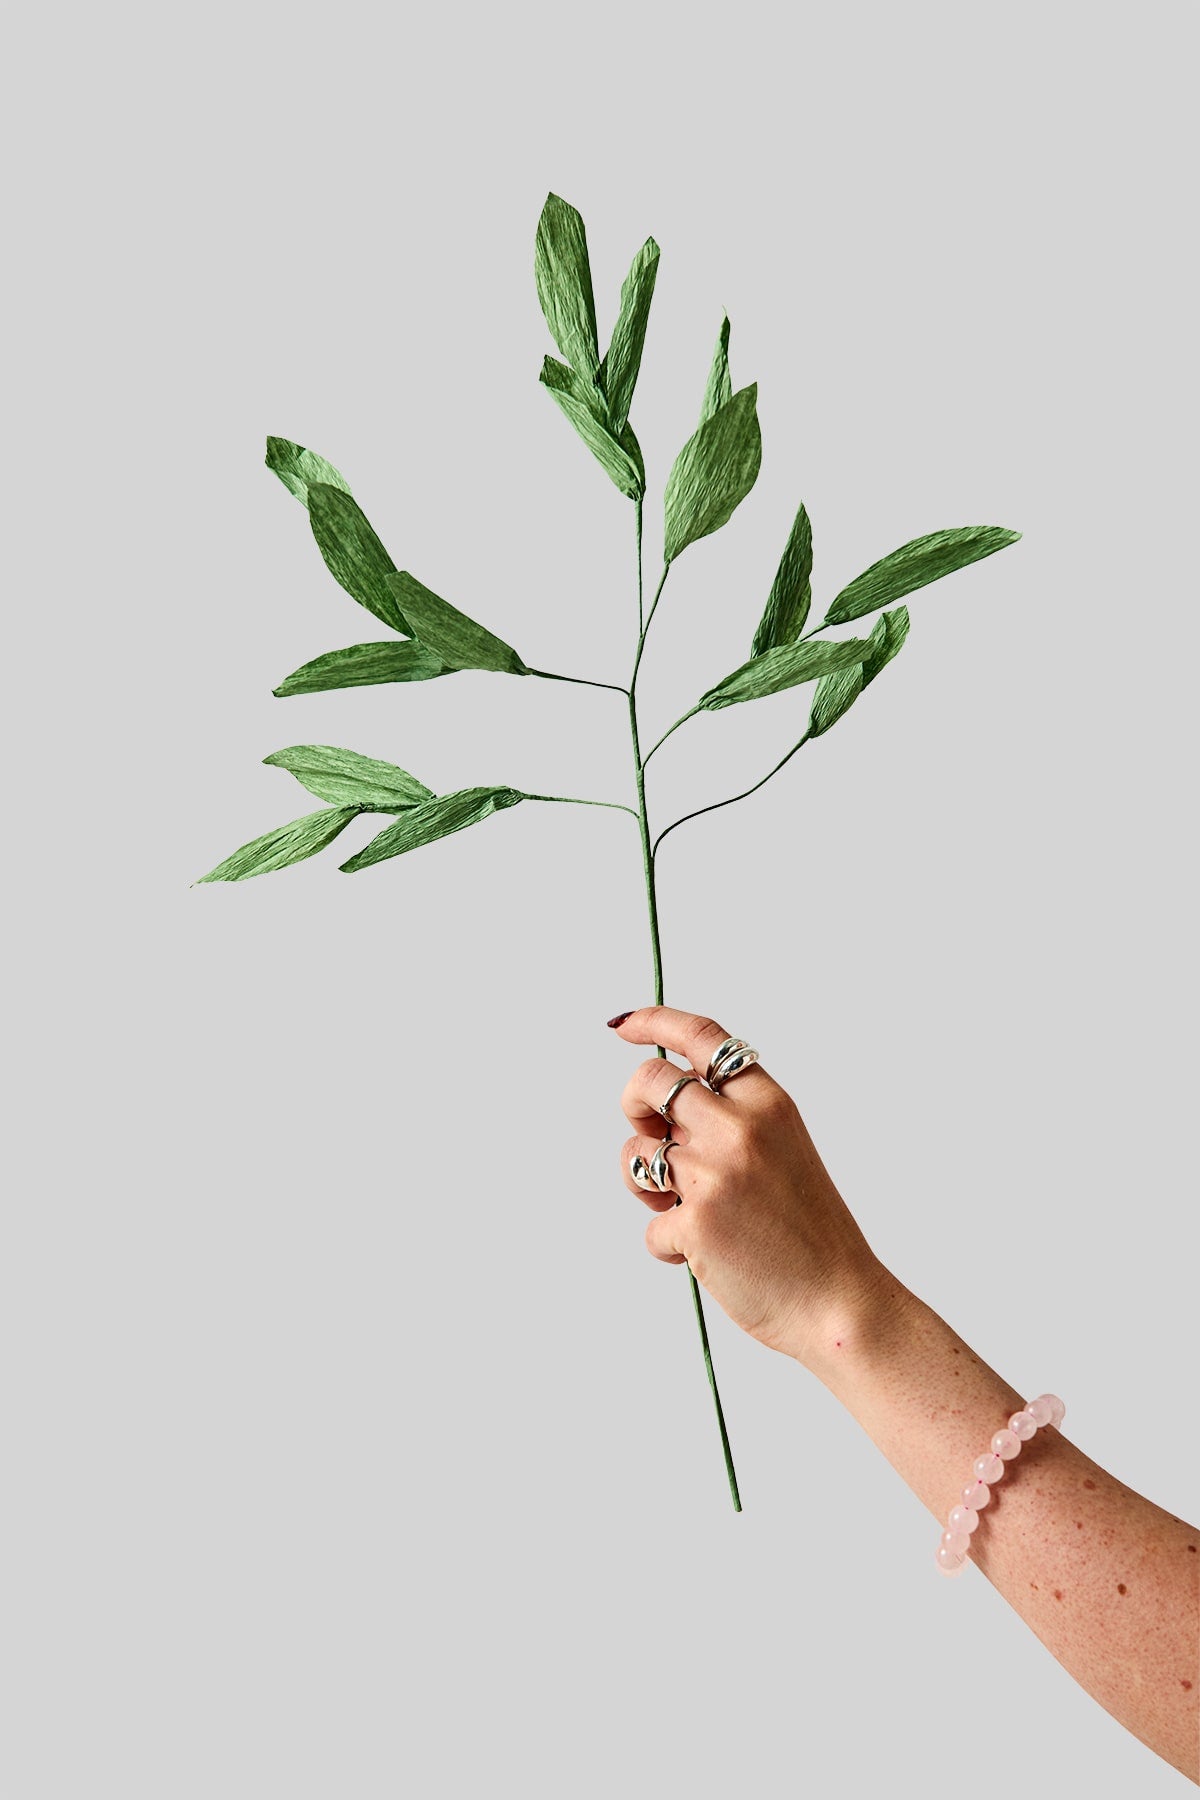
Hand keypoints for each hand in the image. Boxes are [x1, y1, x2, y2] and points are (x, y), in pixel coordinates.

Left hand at [611, 1005, 884, 1373]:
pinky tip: (708, 1257)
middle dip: (633, 1104)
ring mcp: (713, 1174)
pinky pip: (649, 1224)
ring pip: (636, 1153)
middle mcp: (738, 1128)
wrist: (839, 1304)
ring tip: (684, 1209)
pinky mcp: (693, 1223)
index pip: (701, 1036)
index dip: (653, 1022)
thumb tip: (659, 1108)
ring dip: (646, 1182)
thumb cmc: (809, 1234)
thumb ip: (730, 1120)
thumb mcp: (784, 1151)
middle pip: (647, 1082)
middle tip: (651, 1135)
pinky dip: (668, 1244)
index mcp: (768, 1103)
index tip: (624, 1025)